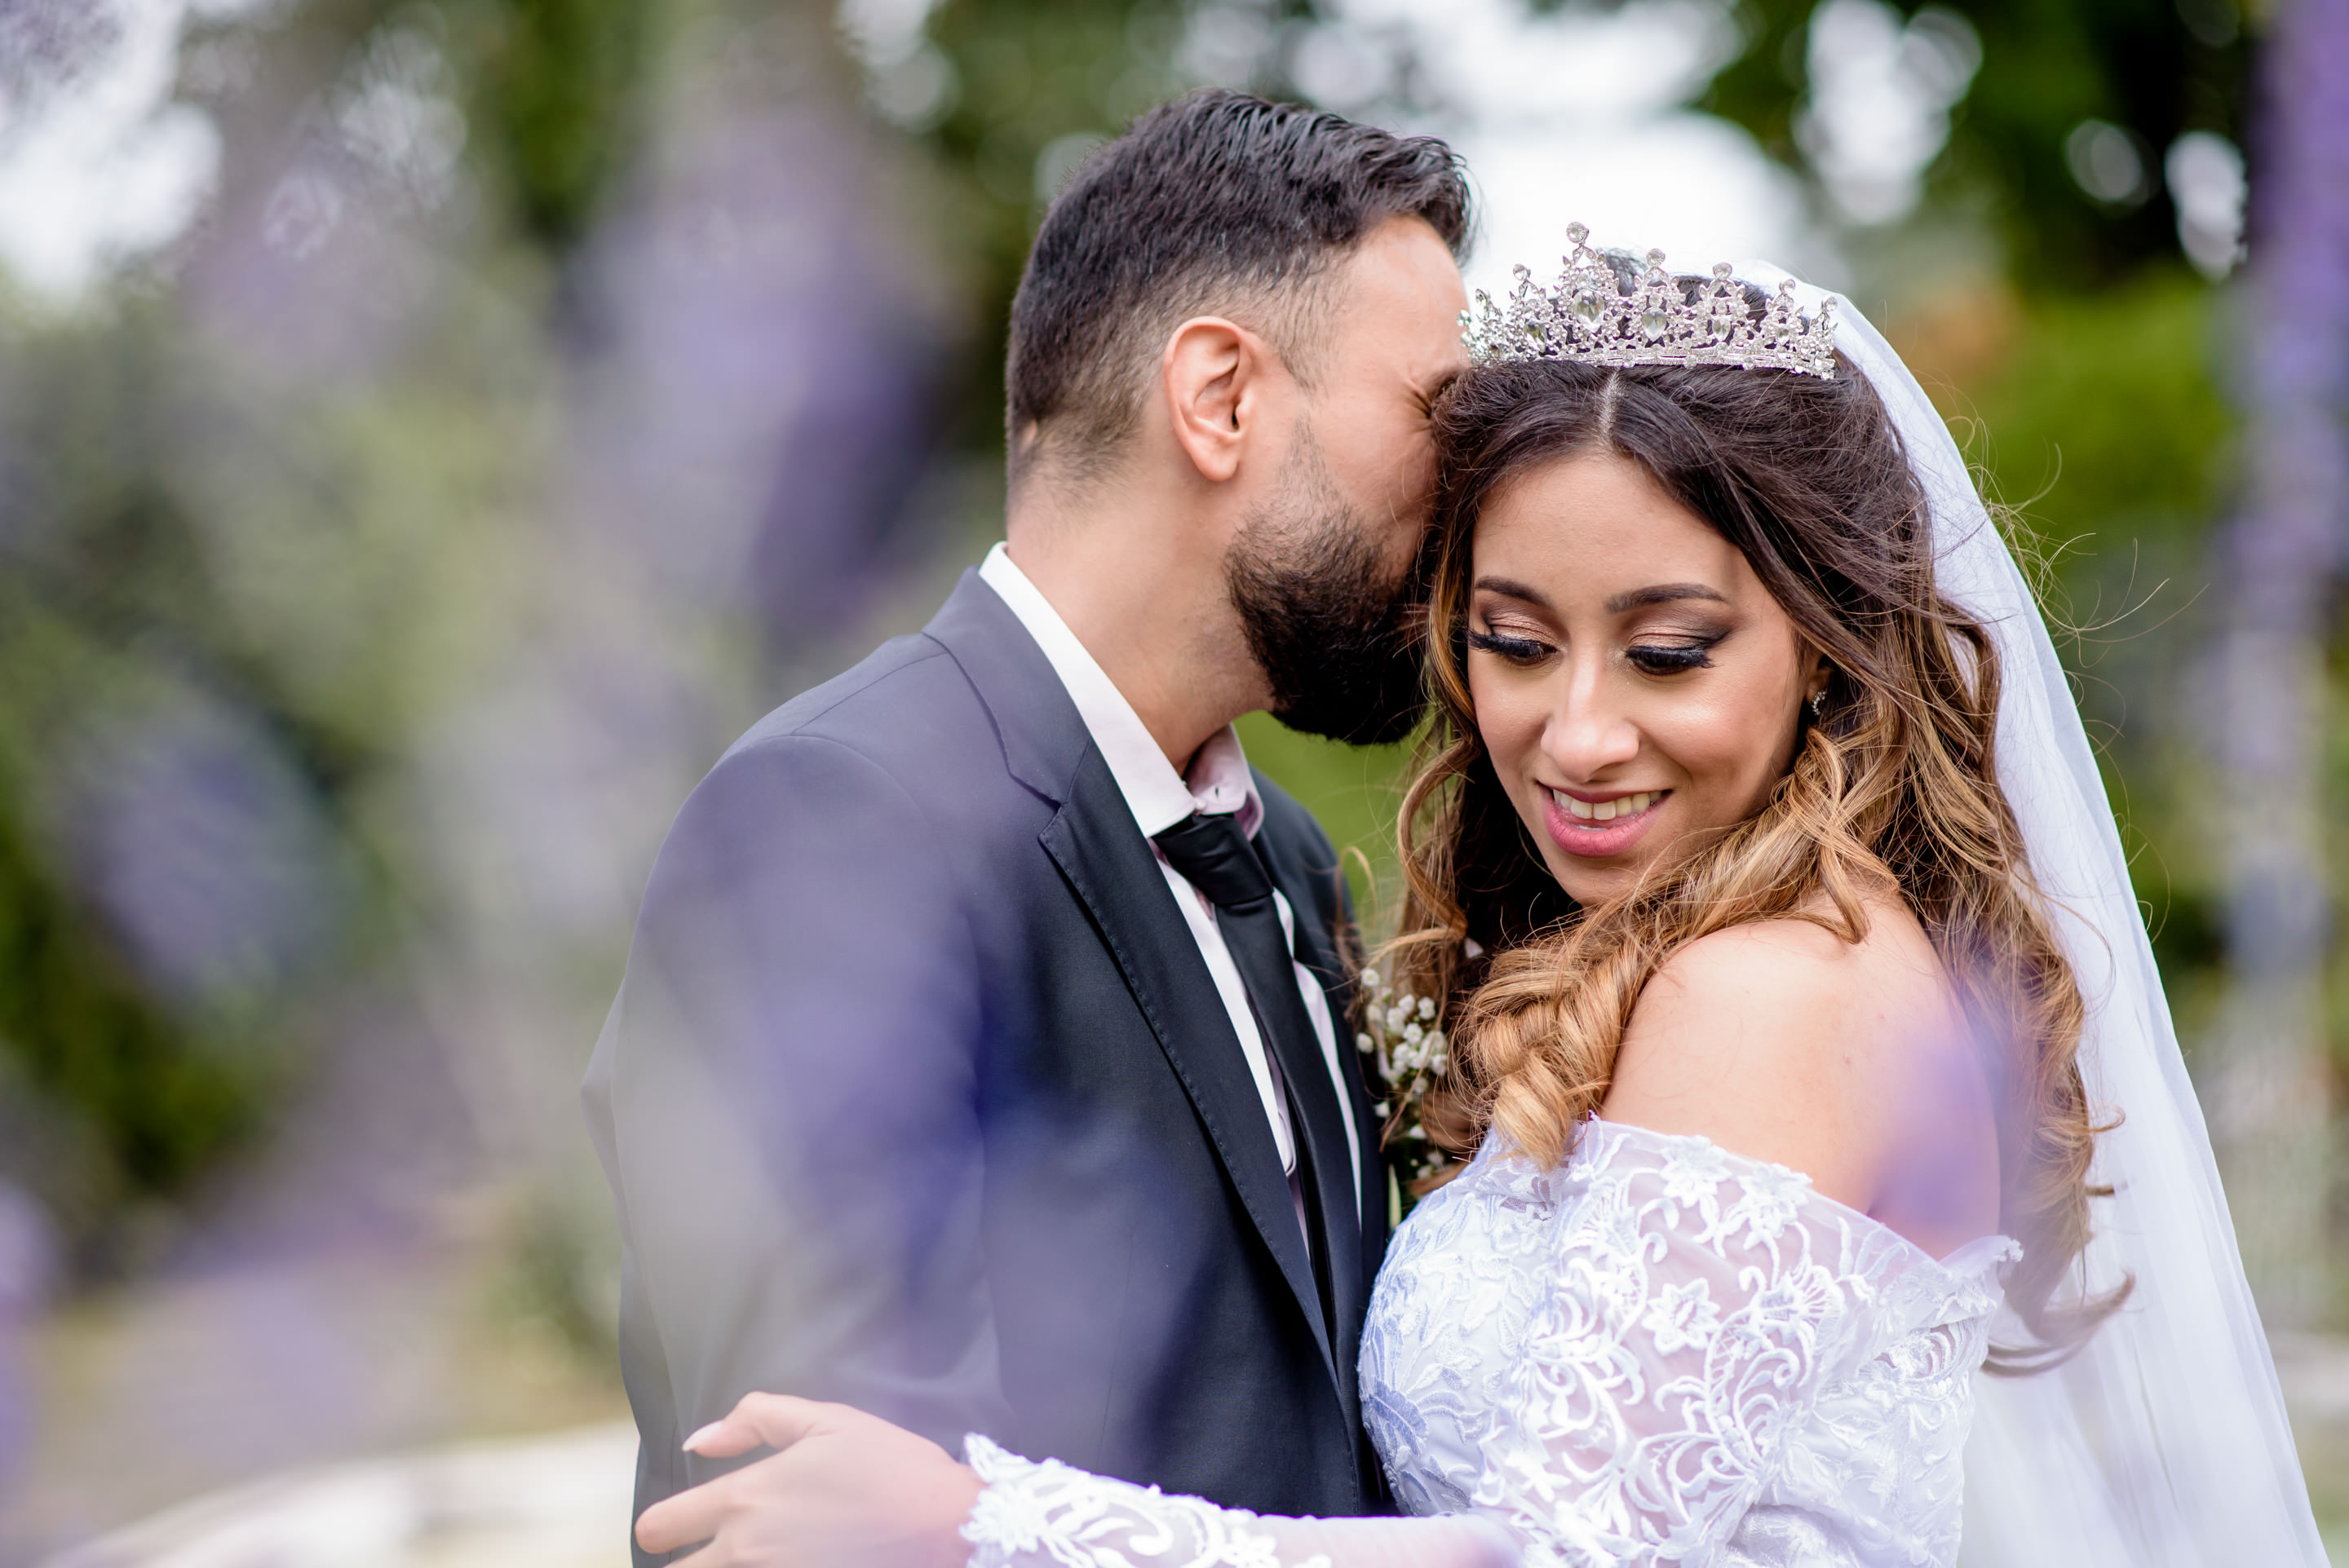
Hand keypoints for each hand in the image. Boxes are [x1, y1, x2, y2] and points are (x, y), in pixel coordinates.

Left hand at [634, 1393, 981, 1567]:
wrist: (949, 1528)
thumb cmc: (893, 1468)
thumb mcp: (828, 1420)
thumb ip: (755, 1419)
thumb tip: (699, 1441)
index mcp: (746, 1500)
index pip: (660, 1526)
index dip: (662, 1526)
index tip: (676, 1528)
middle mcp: (746, 1551)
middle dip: (683, 1564)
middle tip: (710, 1553)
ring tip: (755, 1555)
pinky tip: (787, 1562)